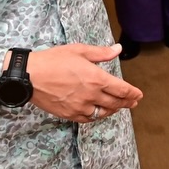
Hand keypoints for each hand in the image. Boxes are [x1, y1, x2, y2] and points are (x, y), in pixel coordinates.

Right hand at [23, 43, 143, 122]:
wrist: (29, 76)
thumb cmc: (53, 60)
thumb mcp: (79, 51)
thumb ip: (101, 53)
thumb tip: (117, 49)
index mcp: (96, 78)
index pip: (122, 90)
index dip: (133, 93)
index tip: (138, 95)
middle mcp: (91, 95)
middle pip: (115, 103)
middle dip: (127, 103)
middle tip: (133, 102)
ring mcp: (80, 107)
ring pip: (103, 113)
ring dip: (113, 110)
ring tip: (118, 107)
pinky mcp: (69, 114)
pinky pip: (88, 118)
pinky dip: (97, 116)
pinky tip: (99, 112)